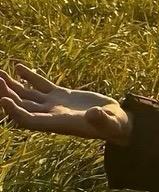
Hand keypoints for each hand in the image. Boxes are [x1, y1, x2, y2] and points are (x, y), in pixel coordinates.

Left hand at [0, 63, 132, 143]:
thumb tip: (93, 113)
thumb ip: (100, 119)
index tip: (3, 99)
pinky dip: (28, 76)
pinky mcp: (61, 95)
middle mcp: (50, 114)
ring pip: (26, 94)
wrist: (114, 121)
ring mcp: (54, 104)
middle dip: (7, 95)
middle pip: (22, 105)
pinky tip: (17, 67)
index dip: (14, 110)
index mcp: (58, 123)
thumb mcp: (109, 122)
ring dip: (11, 86)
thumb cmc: (112, 125)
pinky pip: (40, 84)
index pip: (28, 119)